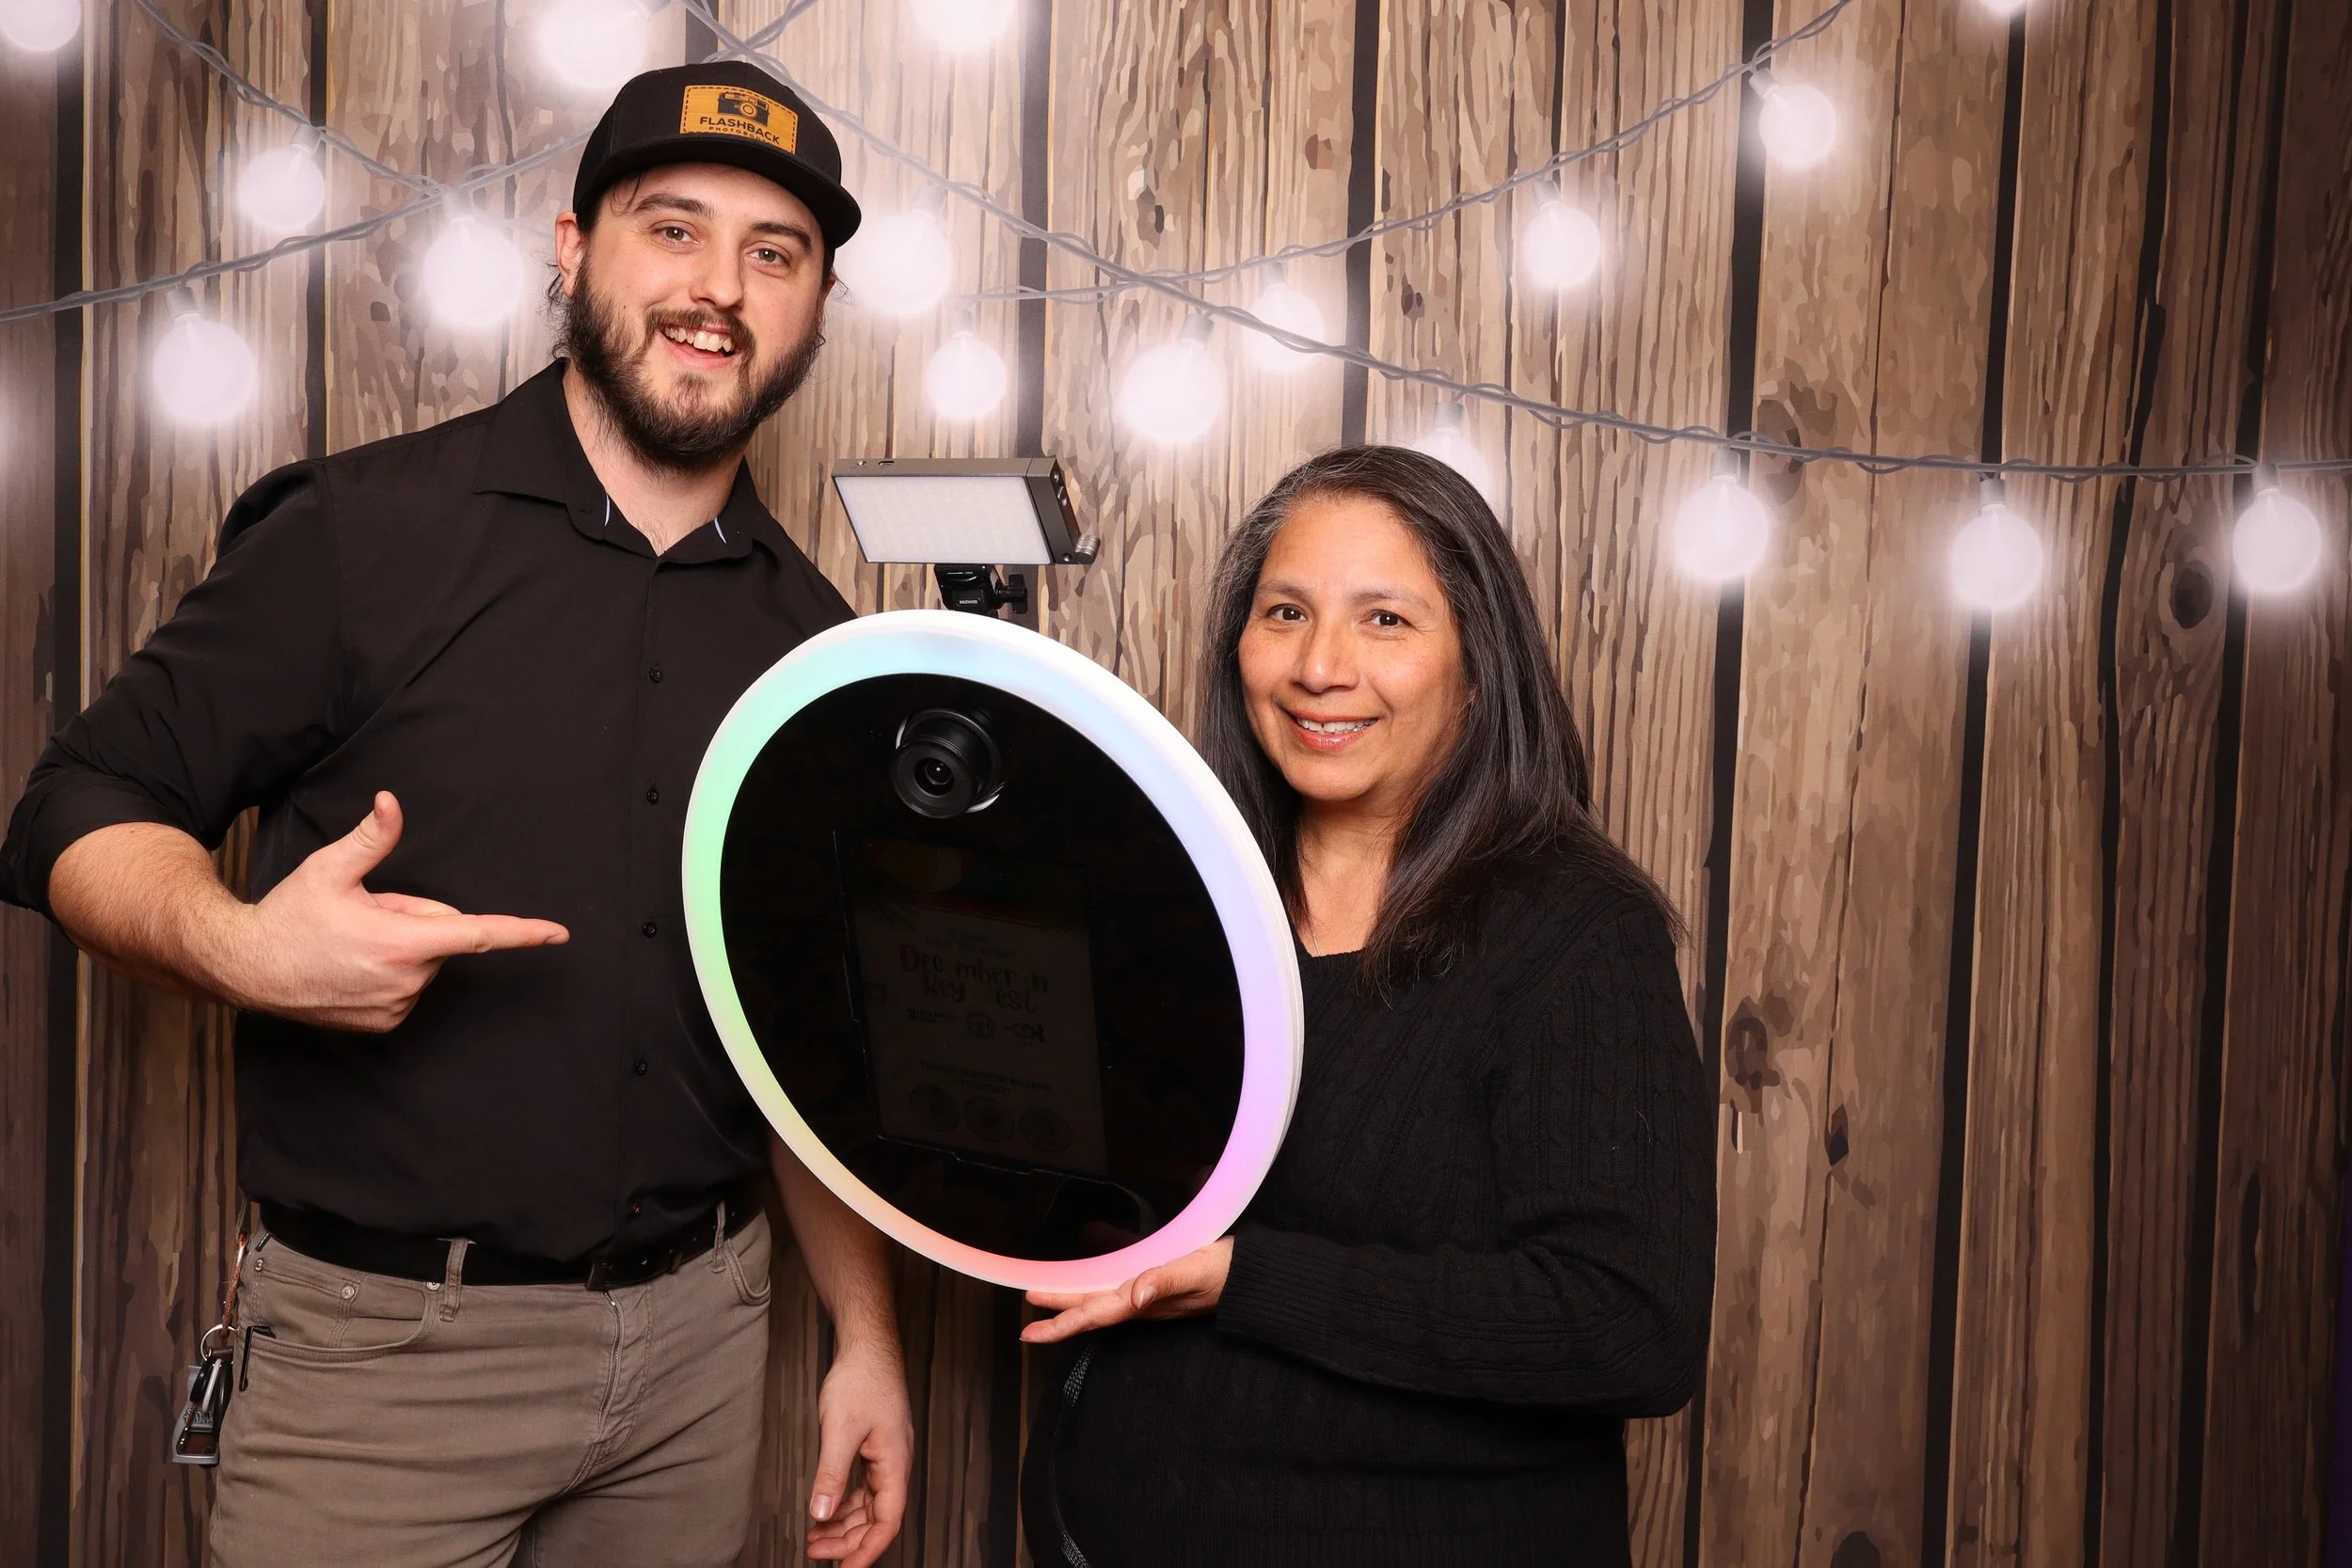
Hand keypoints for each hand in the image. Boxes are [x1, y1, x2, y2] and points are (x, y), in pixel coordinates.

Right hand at [214, 791, 567, 1030]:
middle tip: (363, 915)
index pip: (478, 936)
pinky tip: (349, 966)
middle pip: (439, 937)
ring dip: (398, 948)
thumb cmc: (288, 916)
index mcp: (402, 943)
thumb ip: (371, 837)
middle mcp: (405, 981)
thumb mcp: (330, 869)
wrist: (244, 968)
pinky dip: (388, 972)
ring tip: (349, 942)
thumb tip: (391, 802)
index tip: (558, 934)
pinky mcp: (383, 1024)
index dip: (522, 933)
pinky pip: (406, 987)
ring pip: (421, 963)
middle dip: (413, 920)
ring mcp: (394, 1007)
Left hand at [805, 1335, 912, 1566]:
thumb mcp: (840, 1430)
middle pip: (877, 1519)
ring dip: (843, 1524)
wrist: (867, 1347)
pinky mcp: (874, 1449)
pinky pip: (862, 1488)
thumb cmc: (862, 1380)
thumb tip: (820, 1513)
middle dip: (847, 1541)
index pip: (886, 1523)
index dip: (866, 1551)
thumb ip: (830, 1475)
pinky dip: (844, 1504)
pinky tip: (826, 1510)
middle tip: (815, 1553)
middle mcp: (894, 1465)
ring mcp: (885, 1457)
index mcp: (895, 1464)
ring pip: (868, 1506)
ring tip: (815, 1537)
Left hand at [1020, 1237, 1233, 1344]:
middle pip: (1091, 1306)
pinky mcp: (1162, 1276)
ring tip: (1049, 1286)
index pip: (1093, 1315)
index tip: (1028, 1334)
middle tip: (1027, 1309)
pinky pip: (1126, 1269)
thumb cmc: (1225, 1273)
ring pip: (1104, 1290)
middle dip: (1058, 1309)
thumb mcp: (1194, 1272)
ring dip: (1075, 1290)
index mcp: (1143, 1302)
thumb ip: (1164, 1282)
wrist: (1254, 1277)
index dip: (1060, 1323)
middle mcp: (1142, 1300)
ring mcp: (1151, 1291)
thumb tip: (1134, 1295)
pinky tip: (1096, 1238)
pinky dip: (1107, 1258)